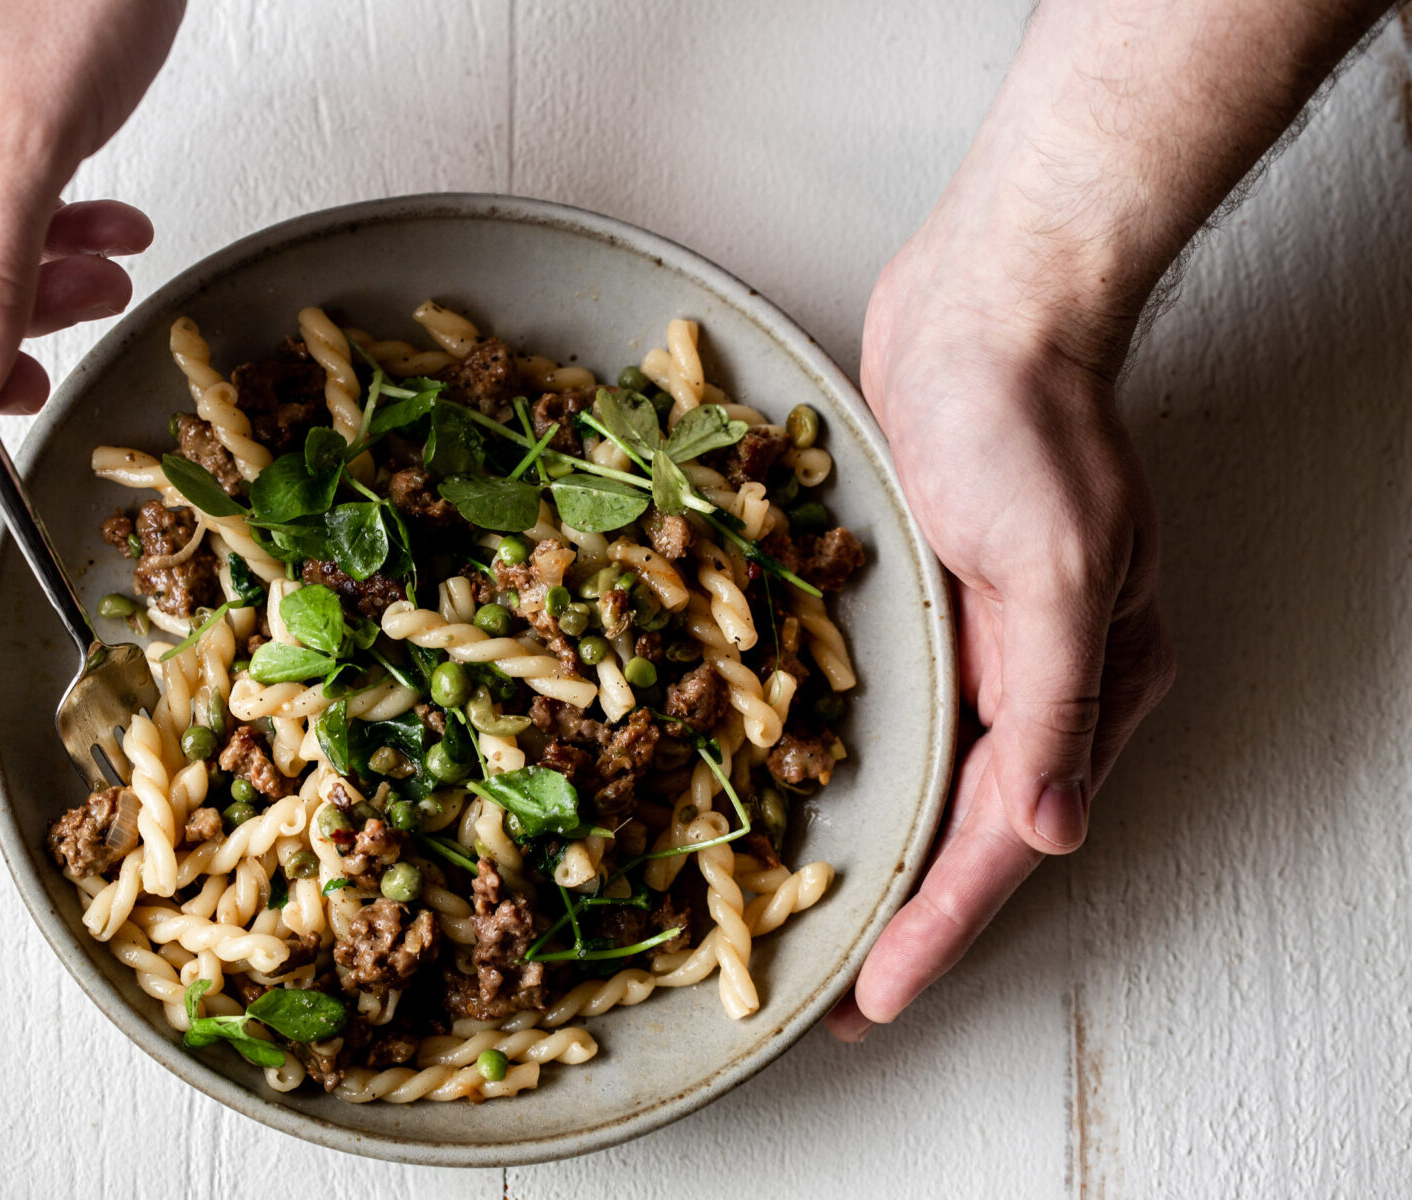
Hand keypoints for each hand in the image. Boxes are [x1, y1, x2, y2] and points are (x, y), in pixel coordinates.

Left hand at [824, 185, 1175, 1039]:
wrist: (983, 308)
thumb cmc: (1024, 421)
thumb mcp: (1053, 566)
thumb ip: (1054, 705)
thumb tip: (1054, 833)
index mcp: (1086, 683)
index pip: (1005, 840)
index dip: (939, 930)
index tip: (875, 1001)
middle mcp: (1037, 679)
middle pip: (969, 832)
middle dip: (908, 920)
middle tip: (839, 1000)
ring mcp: (981, 645)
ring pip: (928, 784)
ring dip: (881, 856)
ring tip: (818, 931)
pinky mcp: (925, 607)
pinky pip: (893, 715)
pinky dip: (855, 772)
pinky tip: (809, 803)